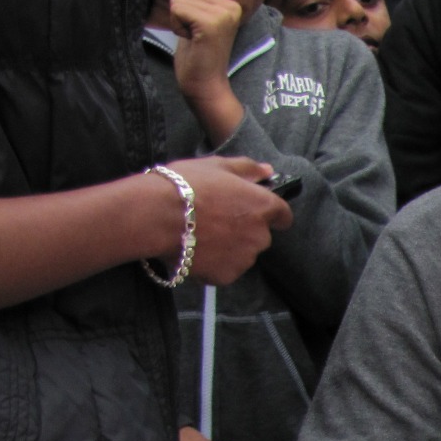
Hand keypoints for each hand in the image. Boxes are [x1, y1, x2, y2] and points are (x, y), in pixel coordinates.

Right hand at [162, 157, 290, 284]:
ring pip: (242, 254)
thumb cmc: (186, 186)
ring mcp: (244, 259)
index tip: (256, 211)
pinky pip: (225, 269)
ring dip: (229, 247)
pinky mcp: (226, 276)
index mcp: (263, 207)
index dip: (271, 213)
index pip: (283, 215)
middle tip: (216, 219)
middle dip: (244, 229)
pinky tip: (195, 249)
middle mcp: (260, 236)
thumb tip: (267, 171)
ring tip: (202, 234)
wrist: (156, 216)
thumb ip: (248, 169)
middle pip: (260, 235)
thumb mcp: (217, 165)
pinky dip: (214, 263)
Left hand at [169, 0, 247, 143]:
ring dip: (178, 19)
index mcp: (231, 4)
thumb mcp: (199, 19)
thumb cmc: (198, 55)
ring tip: (194, 37)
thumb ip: (197, 0)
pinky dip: (177, 26)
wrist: (205, 85)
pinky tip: (192, 41)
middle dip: (181, 10)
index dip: (186, 6)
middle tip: (195, 34)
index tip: (198, 28)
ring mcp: (223, 15)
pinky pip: (177, 9)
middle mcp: (231, 6)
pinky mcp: (211, 24)